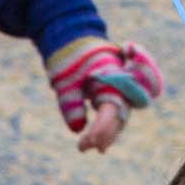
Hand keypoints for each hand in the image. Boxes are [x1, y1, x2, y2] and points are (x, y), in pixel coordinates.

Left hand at [44, 36, 163, 153]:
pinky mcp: (112, 93)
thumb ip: (71, 103)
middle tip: (82, 147)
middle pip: (117, 118)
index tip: (86, 142)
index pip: (111, 112)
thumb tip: (77, 129)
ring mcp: (118, 89)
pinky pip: (112, 115)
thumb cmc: (69, 56)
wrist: (72, 36)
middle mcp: (120, 86)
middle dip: (103, 135)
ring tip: (91, 148)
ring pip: (117, 119)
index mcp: (112, 79)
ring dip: (105, 135)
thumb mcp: (65, 79)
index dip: (101, 130)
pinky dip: (105, 127)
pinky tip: (96, 142)